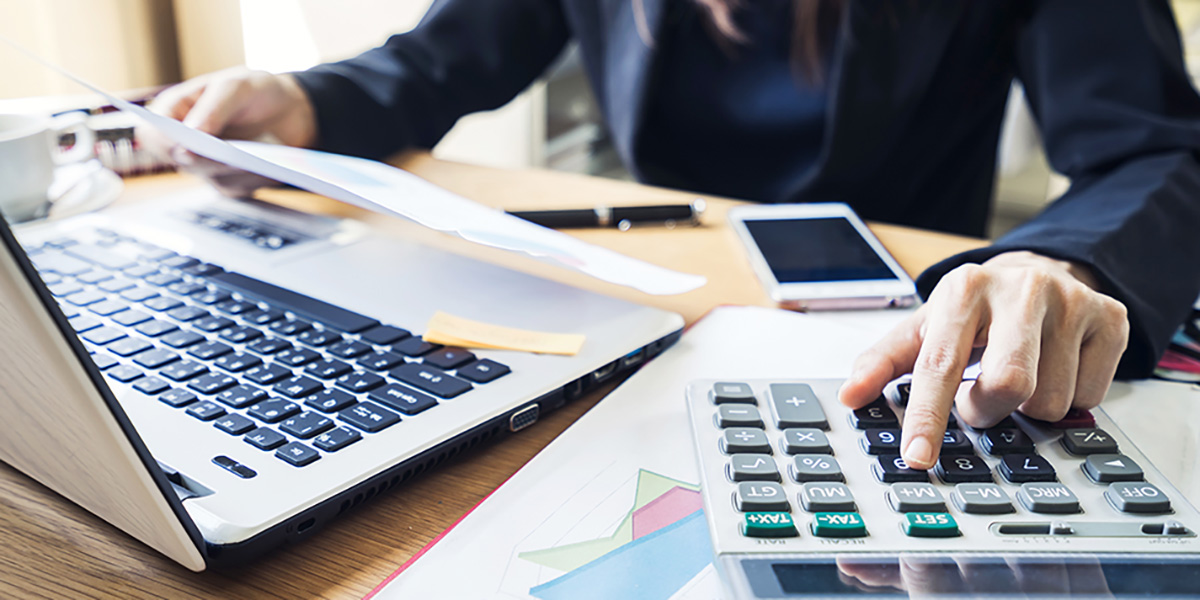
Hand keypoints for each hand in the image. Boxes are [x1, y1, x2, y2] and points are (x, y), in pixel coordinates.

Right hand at [145, 67, 317, 195]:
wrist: (286, 108)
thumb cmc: (253, 90)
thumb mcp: (235, 87)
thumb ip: (213, 108)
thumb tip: (191, 133)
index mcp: (176, 110)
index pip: (152, 134)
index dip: (164, 143)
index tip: (185, 147)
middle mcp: (185, 141)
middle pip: (181, 162)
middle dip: (207, 161)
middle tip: (230, 158)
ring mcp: (205, 162)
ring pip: (211, 178)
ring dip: (236, 171)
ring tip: (260, 161)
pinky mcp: (228, 178)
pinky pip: (235, 187)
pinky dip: (253, 178)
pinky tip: (269, 168)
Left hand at [838, 251, 1129, 469]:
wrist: (1036, 271)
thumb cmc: (974, 310)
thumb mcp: (924, 327)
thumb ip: (883, 361)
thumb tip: (849, 396)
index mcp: (963, 290)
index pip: (940, 365)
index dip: (927, 416)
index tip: (918, 456)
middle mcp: (1020, 289)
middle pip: (1009, 385)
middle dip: (989, 409)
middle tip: (981, 398)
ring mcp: (1071, 301)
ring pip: (1052, 400)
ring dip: (1029, 408)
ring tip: (1019, 375)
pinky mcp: (1111, 317)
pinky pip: (1090, 396)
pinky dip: (1069, 397)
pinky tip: (1056, 367)